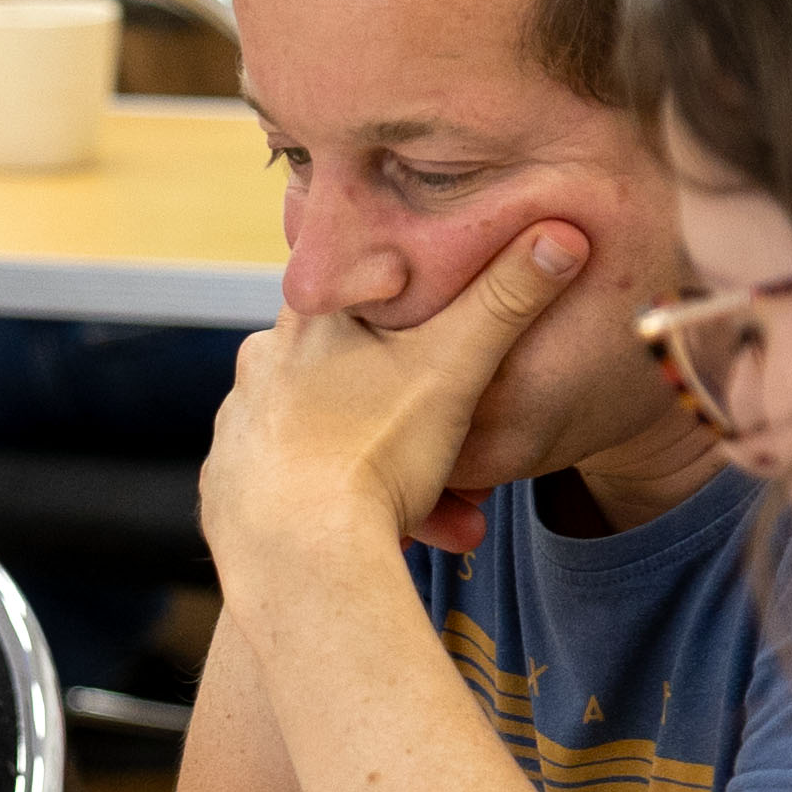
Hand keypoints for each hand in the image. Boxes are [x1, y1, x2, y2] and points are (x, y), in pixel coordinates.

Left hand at [199, 218, 583, 557]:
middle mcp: (258, 370)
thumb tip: (560, 236)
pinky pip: (304, 492)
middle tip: (476, 471)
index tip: (452, 344)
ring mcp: (239, 433)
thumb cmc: (373, 452)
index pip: (360, 295)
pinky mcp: (232, 490)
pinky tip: (396, 538)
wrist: (298, 555)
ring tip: (456, 521)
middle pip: (361, 384)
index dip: (414, 317)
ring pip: (340, 444)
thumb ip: (506, 301)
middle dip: (429, 426)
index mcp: (303, 325)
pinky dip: (351, 512)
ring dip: (405, 481)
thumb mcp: (456, 368)